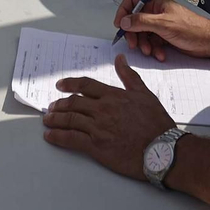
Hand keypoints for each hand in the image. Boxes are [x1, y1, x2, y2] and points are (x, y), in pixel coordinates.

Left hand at [42, 57, 174, 180]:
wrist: (162, 149)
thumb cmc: (156, 124)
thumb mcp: (145, 94)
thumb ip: (129, 76)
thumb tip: (120, 59)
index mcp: (113, 96)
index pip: (86, 86)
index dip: (70, 84)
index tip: (60, 85)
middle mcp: (102, 110)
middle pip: (74, 103)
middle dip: (60, 104)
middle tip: (52, 107)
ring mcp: (98, 128)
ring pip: (69, 120)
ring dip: (55, 119)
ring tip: (48, 120)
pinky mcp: (96, 147)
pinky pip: (71, 139)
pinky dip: (58, 136)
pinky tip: (50, 136)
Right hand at [113, 0, 209, 61]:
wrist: (208, 42)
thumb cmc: (192, 29)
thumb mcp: (163, 24)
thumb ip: (141, 21)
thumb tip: (124, 21)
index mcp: (156, 2)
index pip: (132, 1)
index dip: (123, 12)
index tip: (119, 25)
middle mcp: (156, 12)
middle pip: (134, 20)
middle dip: (134, 34)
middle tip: (134, 44)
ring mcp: (160, 24)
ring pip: (142, 34)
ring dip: (144, 44)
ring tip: (150, 51)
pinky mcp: (164, 36)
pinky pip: (151, 42)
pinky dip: (153, 49)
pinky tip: (160, 54)